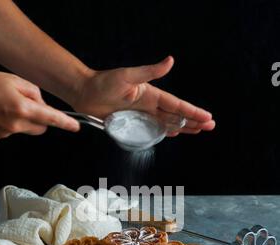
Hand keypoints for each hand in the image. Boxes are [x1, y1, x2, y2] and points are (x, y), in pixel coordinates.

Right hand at [0, 71, 79, 141]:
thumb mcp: (13, 79)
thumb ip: (34, 93)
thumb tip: (42, 105)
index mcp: (22, 108)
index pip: (51, 118)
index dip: (66, 123)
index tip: (75, 127)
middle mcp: (15, 124)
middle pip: (40, 128)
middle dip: (40, 119)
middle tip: (27, 104)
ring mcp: (4, 133)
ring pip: (24, 130)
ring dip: (22, 120)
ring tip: (4, 105)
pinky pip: (9, 132)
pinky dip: (7, 124)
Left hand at [73, 56, 214, 135]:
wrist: (84, 93)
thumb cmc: (103, 82)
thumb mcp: (127, 75)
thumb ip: (149, 71)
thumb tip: (170, 61)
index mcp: (151, 94)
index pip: (176, 105)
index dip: (192, 112)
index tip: (207, 117)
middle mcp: (149, 105)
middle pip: (176, 116)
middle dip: (193, 121)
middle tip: (209, 127)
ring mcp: (142, 115)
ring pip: (167, 123)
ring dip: (183, 127)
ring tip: (198, 131)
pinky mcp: (132, 123)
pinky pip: (152, 130)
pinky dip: (165, 132)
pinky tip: (174, 134)